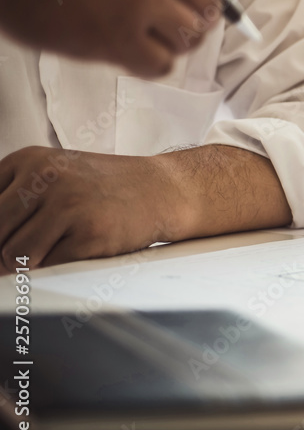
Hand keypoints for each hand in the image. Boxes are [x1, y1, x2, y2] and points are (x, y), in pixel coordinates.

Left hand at [0, 147, 185, 271]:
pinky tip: (74, 252)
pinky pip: (48, 267)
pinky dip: (54, 269)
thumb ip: (18, 198)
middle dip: (4, 252)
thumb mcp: (56, 174)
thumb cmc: (108, 186)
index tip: (6, 240)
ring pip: (14, 254)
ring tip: (47, 254)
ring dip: (25, 264)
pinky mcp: (90, 235)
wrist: (162, 189)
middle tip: (20, 256)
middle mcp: (47, 178)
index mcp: (31, 160)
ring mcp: (69, 205)